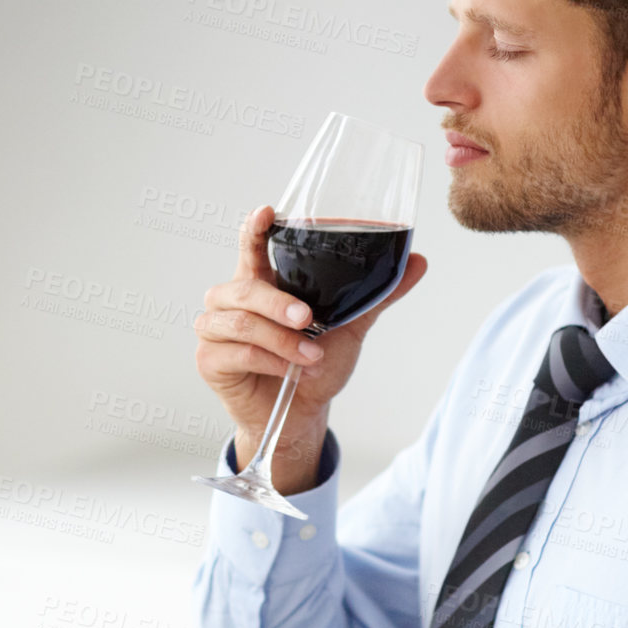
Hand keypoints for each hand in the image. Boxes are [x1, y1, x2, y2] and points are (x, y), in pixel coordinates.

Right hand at [193, 205, 427, 490]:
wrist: (301, 415)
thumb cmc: (315, 365)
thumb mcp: (350, 326)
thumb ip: (375, 295)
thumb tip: (417, 262)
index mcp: (260, 282)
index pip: (251, 247)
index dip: (254, 228)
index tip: (267, 212)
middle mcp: (231, 300)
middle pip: (245, 288)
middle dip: (279, 303)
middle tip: (309, 319)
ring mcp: (216, 329)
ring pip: (243, 322)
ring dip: (281, 340)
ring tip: (312, 357)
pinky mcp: (210, 360)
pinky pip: (238, 353)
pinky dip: (270, 362)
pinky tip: (290, 372)